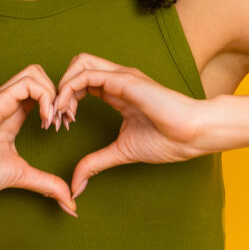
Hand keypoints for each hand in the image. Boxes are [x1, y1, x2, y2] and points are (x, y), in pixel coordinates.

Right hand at [0, 64, 77, 215]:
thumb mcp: (20, 175)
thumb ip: (46, 184)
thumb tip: (70, 204)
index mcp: (11, 115)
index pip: (40, 92)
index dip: (59, 105)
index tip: (64, 129)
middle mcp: (5, 102)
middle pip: (39, 75)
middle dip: (60, 94)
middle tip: (63, 122)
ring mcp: (0, 99)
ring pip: (36, 73)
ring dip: (53, 94)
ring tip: (53, 122)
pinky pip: (29, 82)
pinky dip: (45, 97)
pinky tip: (45, 122)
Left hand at [52, 53, 207, 199]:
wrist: (192, 134)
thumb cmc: (167, 140)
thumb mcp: (121, 152)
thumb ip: (96, 163)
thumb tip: (76, 185)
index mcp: (117, 92)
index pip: (81, 82)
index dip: (65, 99)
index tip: (61, 125)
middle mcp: (117, 79)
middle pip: (77, 65)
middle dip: (59, 87)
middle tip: (56, 118)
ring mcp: (121, 76)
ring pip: (79, 64)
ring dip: (62, 87)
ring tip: (61, 115)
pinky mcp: (124, 80)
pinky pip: (87, 75)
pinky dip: (69, 90)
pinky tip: (69, 112)